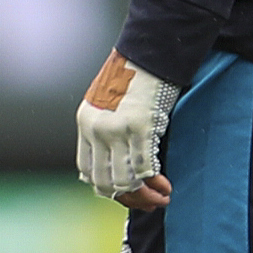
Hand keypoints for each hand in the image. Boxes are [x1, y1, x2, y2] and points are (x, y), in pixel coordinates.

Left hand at [76, 50, 173, 209]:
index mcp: (86, 122)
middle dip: (128, 198)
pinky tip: (166, 184)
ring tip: (162, 196)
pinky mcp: (140, 126)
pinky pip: (144, 167)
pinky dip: (155, 182)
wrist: (151, 49)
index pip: (88, 171)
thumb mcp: (109, 101)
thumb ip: (107, 128)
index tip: (128, 193)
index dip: (108, 188)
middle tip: (148, 202)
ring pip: (124, 179)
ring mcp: (117, 129)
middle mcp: (96, 128)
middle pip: (104, 181)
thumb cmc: (135, 74)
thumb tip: (117, 162)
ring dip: (144, 194)